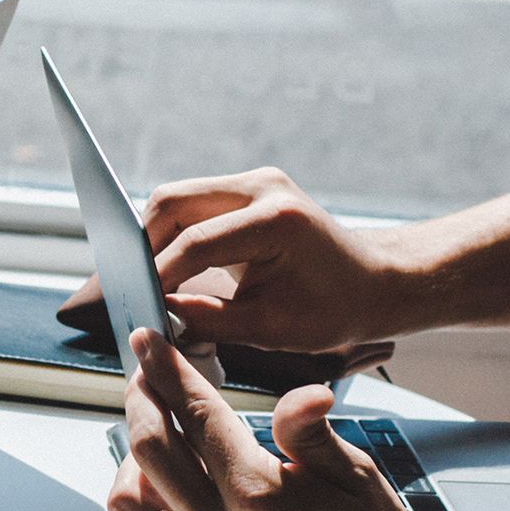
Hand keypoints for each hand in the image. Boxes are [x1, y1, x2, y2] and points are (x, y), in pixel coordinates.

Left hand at [107, 328, 468, 510]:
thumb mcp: (358, 478)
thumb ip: (311, 432)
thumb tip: (301, 391)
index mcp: (259, 495)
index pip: (195, 413)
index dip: (167, 369)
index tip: (149, 343)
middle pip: (148, 449)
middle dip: (140, 402)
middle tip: (146, 383)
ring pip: (128, 505)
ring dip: (133, 466)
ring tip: (155, 449)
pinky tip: (164, 509)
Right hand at [143, 168, 415, 351]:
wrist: (375, 283)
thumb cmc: (335, 309)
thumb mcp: (270, 328)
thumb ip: (208, 321)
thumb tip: (158, 317)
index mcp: (275, 220)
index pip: (194, 243)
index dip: (158, 275)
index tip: (139, 305)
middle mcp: (263, 188)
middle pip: (172, 202)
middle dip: (145, 246)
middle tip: (134, 288)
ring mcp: (255, 182)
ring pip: (177, 199)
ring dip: (156, 237)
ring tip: (150, 280)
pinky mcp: (248, 190)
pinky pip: (194, 204)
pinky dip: (175, 233)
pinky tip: (171, 267)